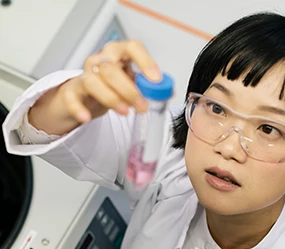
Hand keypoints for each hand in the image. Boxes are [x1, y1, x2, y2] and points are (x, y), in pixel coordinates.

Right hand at [28, 40, 161, 133]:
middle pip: (111, 69)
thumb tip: (166, 92)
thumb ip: (147, 88)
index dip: (145, 62)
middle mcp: (100, 60)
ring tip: (125, 112)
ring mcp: (84, 74)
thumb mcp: (132, 84)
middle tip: (143, 107)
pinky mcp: (71, 92)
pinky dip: (78, 108)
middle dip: (129, 90)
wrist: (84, 97)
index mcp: (119, 54)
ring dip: (111, 98)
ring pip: (93, 81)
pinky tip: (86, 118)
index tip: (156, 79)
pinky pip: (72, 98)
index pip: (132, 48)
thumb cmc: (111, 87)